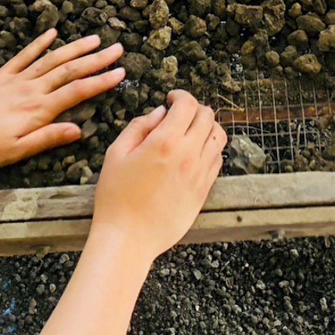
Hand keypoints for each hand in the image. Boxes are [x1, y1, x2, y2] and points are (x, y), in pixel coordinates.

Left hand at [0, 30, 124, 169]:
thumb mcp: (14, 152)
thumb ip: (47, 138)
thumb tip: (78, 130)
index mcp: (37, 111)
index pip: (76, 92)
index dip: (100, 82)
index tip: (121, 73)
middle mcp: (31, 90)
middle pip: (69, 71)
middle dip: (96, 59)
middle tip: (119, 48)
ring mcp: (15, 80)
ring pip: (51, 59)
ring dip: (75, 48)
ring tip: (95, 39)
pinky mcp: (0, 76)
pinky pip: (24, 56)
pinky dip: (39, 44)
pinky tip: (52, 33)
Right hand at [92, 90, 225, 261]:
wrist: (129, 239)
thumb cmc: (116, 197)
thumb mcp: (116, 154)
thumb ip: (139, 127)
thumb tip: (160, 112)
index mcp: (165, 142)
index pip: (188, 104)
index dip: (180, 95)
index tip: (171, 98)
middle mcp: (188, 155)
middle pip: (208, 117)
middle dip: (194, 108)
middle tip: (180, 113)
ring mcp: (200, 174)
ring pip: (218, 137)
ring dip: (207, 127)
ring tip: (191, 131)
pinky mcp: (204, 191)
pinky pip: (217, 160)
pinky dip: (210, 149)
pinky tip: (194, 153)